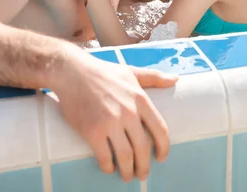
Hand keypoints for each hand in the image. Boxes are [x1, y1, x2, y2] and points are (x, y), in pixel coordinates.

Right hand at [51, 50, 177, 181]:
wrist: (71, 71)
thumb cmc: (102, 72)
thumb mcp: (131, 71)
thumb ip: (153, 77)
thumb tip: (175, 79)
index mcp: (140, 99)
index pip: (160, 129)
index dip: (163, 148)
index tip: (161, 157)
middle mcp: (128, 112)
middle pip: (143, 148)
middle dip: (145, 166)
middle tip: (143, 174)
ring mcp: (110, 122)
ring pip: (125, 156)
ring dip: (128, 171)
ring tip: (127, 176)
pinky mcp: (92, 130)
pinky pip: (104, 156)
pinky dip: (108, 166)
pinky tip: (109, 168)